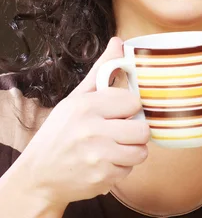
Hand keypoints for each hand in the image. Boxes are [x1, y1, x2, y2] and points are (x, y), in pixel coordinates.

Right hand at [13, 37, 149, 208]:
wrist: (38, 175)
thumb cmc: (60, 133)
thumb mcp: (76, 99)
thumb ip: (101, 71)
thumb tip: (118, 42)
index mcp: (87, 106)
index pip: (134, 102)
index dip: (130, 108)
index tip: (119, 112)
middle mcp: (92, 130)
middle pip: (143, 130)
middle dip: (135, 132)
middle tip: (119, 132)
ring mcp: (97, 156)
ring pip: (141, 152)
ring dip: (131, 151)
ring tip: (113, 147)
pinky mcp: (101, 178)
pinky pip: (129, 171)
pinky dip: (120, 168)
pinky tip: (104, 163)